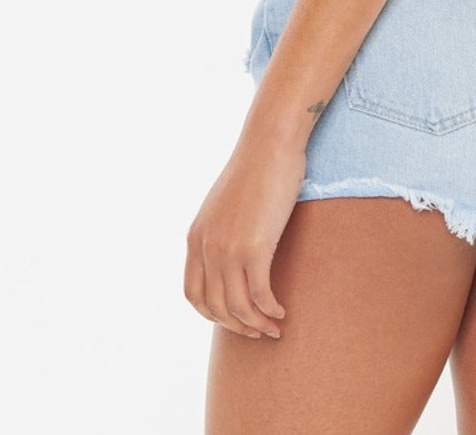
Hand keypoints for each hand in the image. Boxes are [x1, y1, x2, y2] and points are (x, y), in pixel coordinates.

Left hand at [184, 131, 306, 338]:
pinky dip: (270, 310)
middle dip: (238, 326)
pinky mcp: (255, 247)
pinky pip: (260, 295)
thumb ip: (222, 231)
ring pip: (238, 307)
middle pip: (216, 307)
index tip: (234, 319)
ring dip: (257, 324)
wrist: (270, 143)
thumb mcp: (225, 205)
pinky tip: (282, 312)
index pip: (193, 294)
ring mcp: (228, 249)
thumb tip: (233, 254)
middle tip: (259, 331)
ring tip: (274, 328)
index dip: (213, 314)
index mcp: (195, 237)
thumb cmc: (255, 169)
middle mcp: (206, 247)